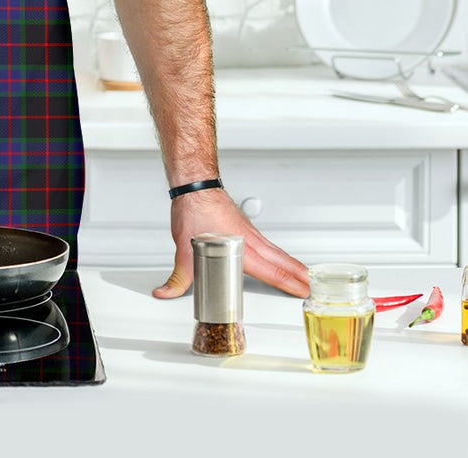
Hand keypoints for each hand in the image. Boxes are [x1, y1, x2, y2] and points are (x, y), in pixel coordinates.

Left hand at [153, 188, 309, 299]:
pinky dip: (279, 252)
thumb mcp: (183, 249)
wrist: (195, 186)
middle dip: (298, 276)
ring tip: (304, 275)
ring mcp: (249, 232)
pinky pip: (268, 243)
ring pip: (276, 251)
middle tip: (313, 287)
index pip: (271, 271)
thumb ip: (178, 277)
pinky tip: (278, 256)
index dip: (289, 283)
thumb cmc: (193, 210)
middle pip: (281, 261)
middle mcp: (249, 240)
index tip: (303, 292)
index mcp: (240, 248)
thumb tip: (166, 293)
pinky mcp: (245, 226)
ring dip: (292, 264)